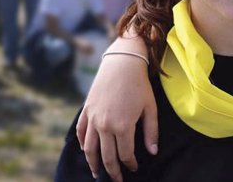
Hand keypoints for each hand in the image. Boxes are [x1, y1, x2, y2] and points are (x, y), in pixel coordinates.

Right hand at [76, 39, 157, 180]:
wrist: (122, 62)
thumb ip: (151, 132)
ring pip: (89, 148)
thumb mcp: (150, 108)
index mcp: (122, 126)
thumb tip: (152, 152)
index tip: (134, 168)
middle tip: (117, 179)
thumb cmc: (139, 84)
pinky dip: (82, 144)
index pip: (125, 155)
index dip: (130, 164)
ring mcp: (93, 118)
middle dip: (112, 171)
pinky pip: (81, 132)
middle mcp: (104, 125)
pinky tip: (86, 151)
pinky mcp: (86, 110)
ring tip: (97, 173)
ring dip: (93, 163)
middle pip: (106, 156)